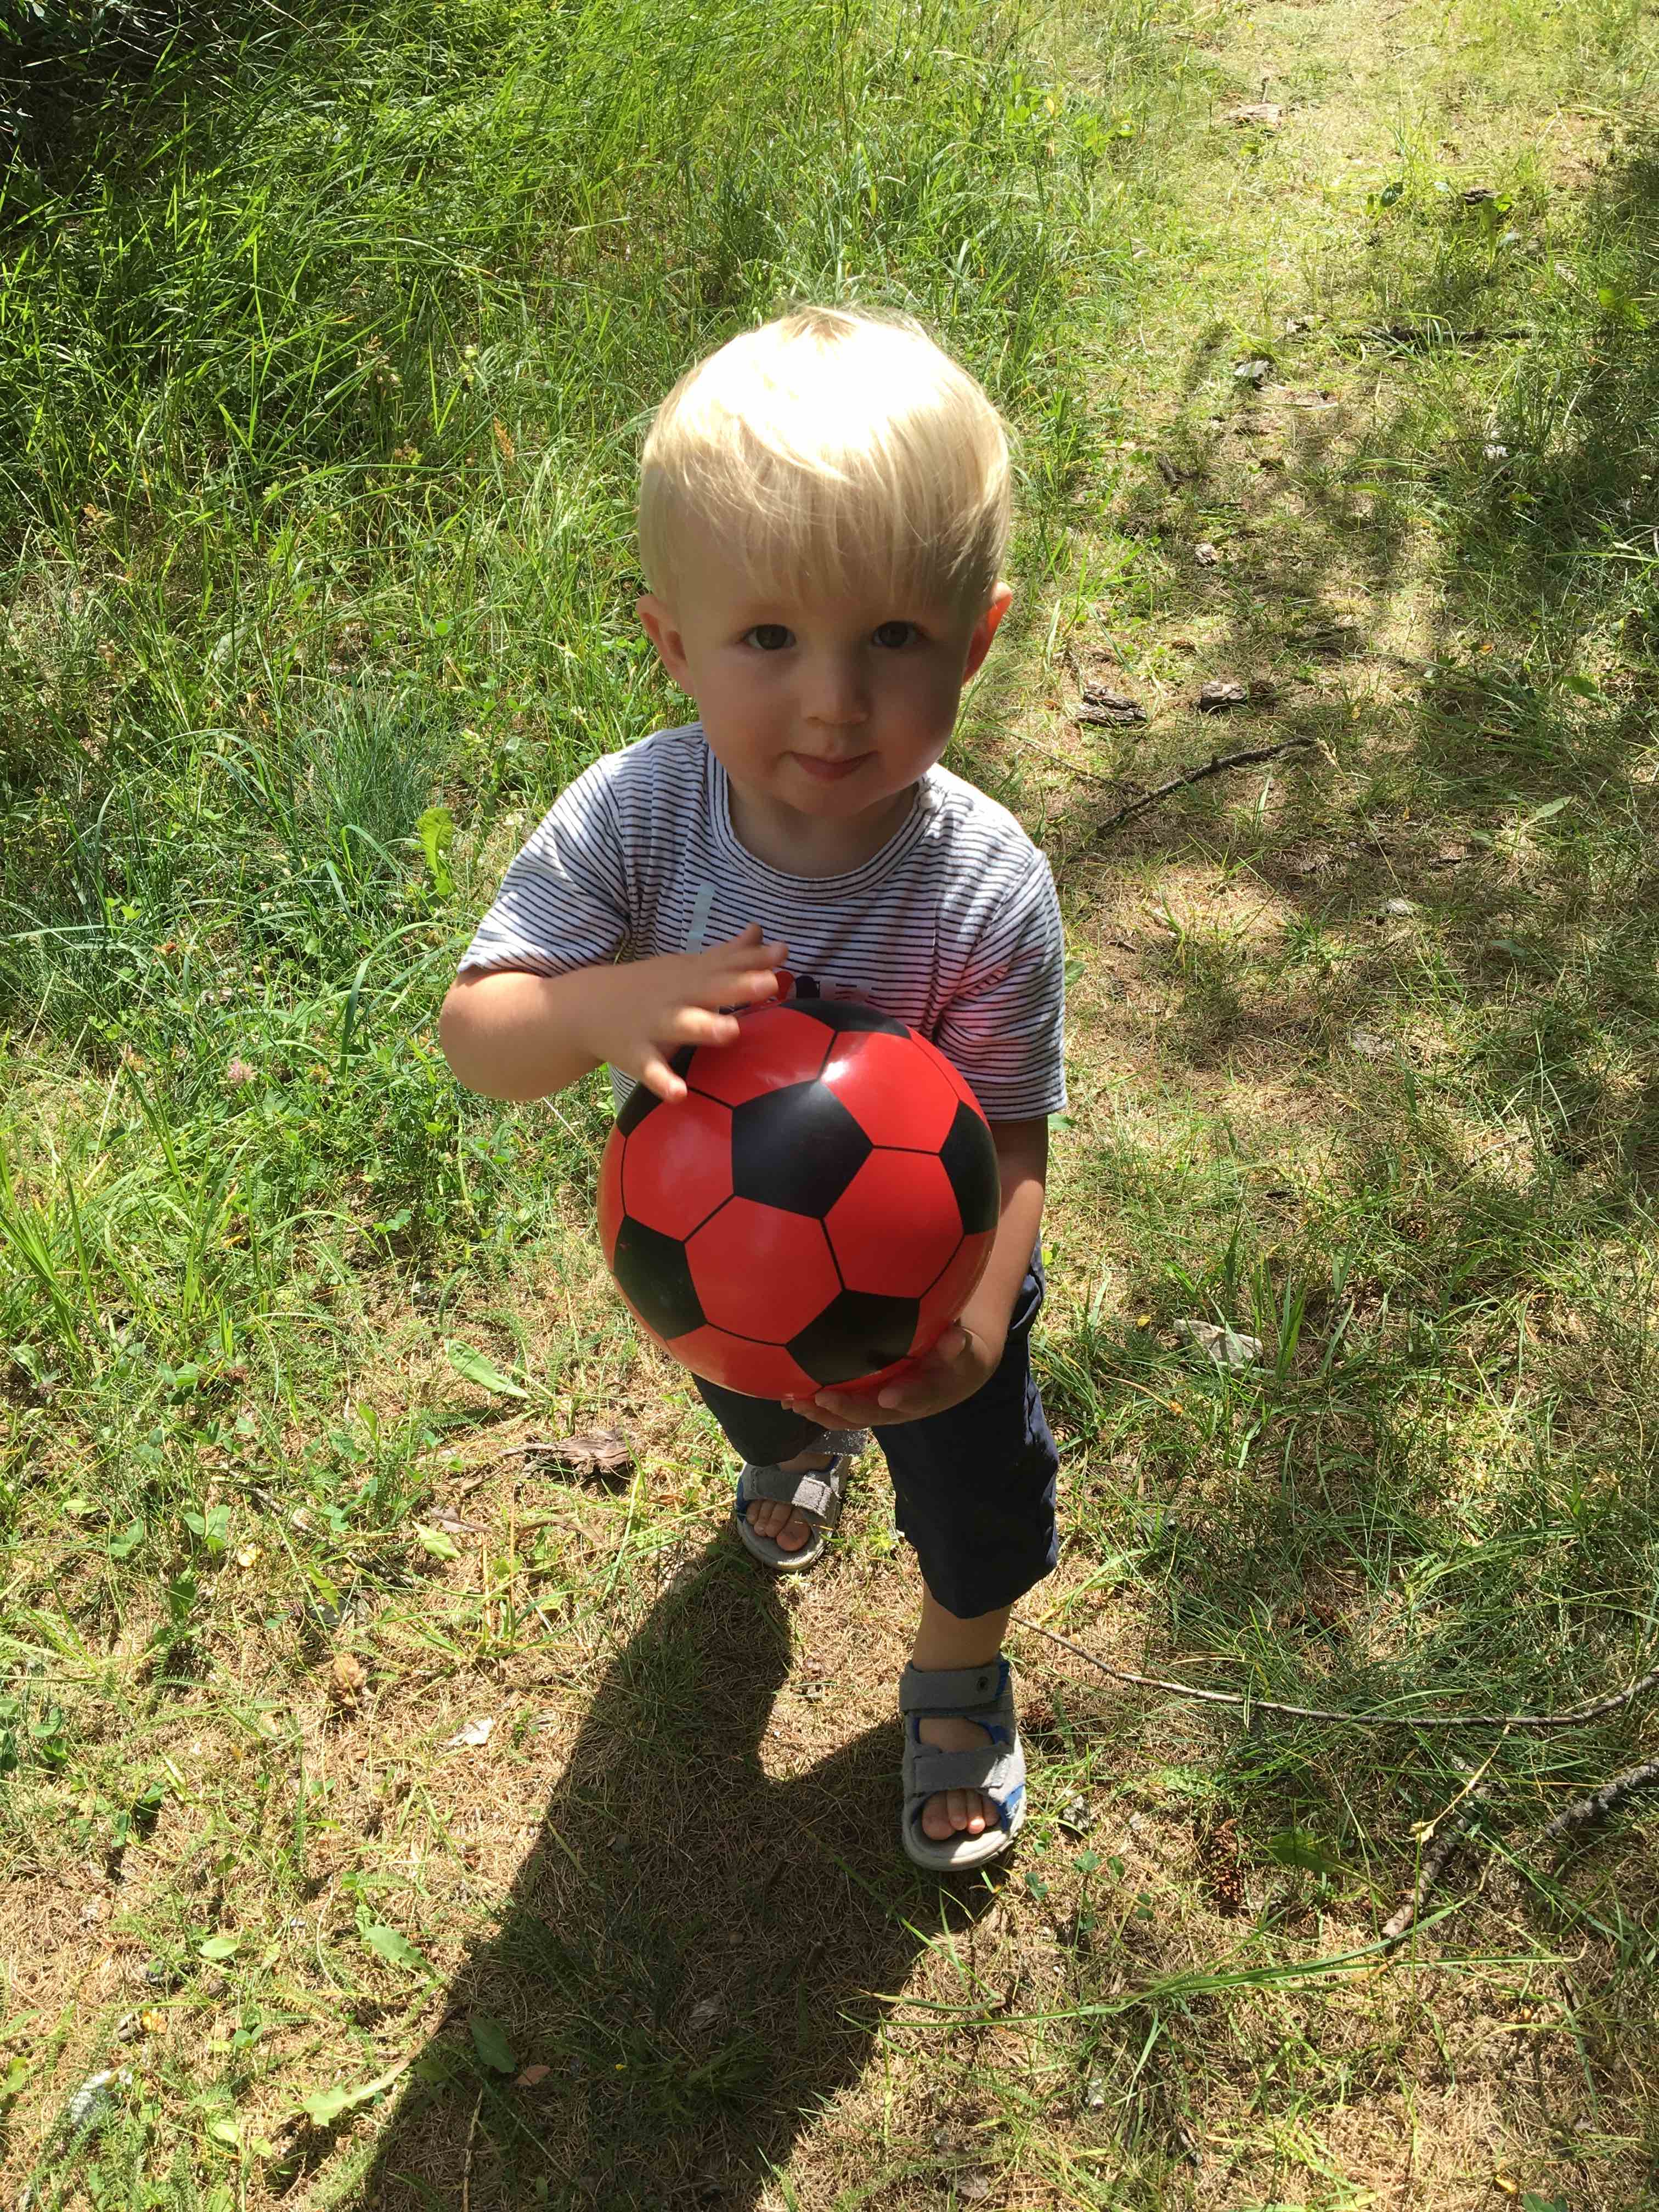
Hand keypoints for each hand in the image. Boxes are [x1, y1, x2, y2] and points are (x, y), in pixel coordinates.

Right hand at [588, 924, 786, 1100]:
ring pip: (683, 1026)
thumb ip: (727, 955)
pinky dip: (663, 1081)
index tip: (783, 952)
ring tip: (730, 1031)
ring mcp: (655, 1025)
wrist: (585, 1007)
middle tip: (770, 984)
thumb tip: (760, 932)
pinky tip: (679, 1093)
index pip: (726, 965)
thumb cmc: (651, 989)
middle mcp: (677, 998)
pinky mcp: (637, 1055)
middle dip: (740, 986)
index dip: (754, 959)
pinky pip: (651, 1070)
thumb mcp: (686, 968)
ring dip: (705, 1027)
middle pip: (711, 990)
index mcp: (691, 977)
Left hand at [781, 1321, 1000, 1428]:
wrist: (951, 1376)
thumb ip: (957, 1344)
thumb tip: (957, 1337)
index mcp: (928, 1393)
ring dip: (822, 1413)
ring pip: (851, 1417)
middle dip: (847, 1409)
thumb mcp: (964, 1349)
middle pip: (874, 1414)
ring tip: (793, 1403)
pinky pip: (840, 1411)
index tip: (887, 1397)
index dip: (904, 1398)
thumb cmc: (956, 1355)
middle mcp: (901, 1407)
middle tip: (822, 1399)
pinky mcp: (865, 1405)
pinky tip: (789, 1399)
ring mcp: (881, 1410)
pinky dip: (815, 1407)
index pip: (918, 1397)